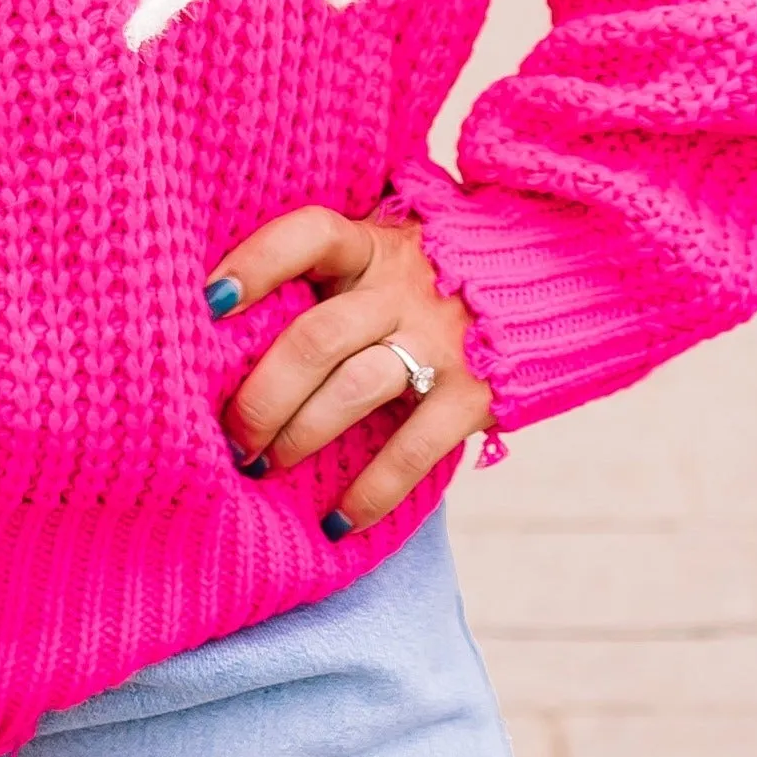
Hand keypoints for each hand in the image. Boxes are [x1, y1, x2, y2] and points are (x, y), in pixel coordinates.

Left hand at [211, 206, 493, 536]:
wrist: (548, 281)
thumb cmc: (424, 278)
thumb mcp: (380, 252)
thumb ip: (323, 274)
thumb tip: (218, 321)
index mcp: (370, 245)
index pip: (307, 236)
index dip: (255, 264)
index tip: (208, 302)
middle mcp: (402, 286)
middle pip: (316, 337)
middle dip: (261, 395)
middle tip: (230, 435)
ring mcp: (442, 339)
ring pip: (354, 390)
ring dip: (299, 436)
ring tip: (262, 466)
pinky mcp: (476, 393)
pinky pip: (414, 448)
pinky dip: (371, 492)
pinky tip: (338, 520)